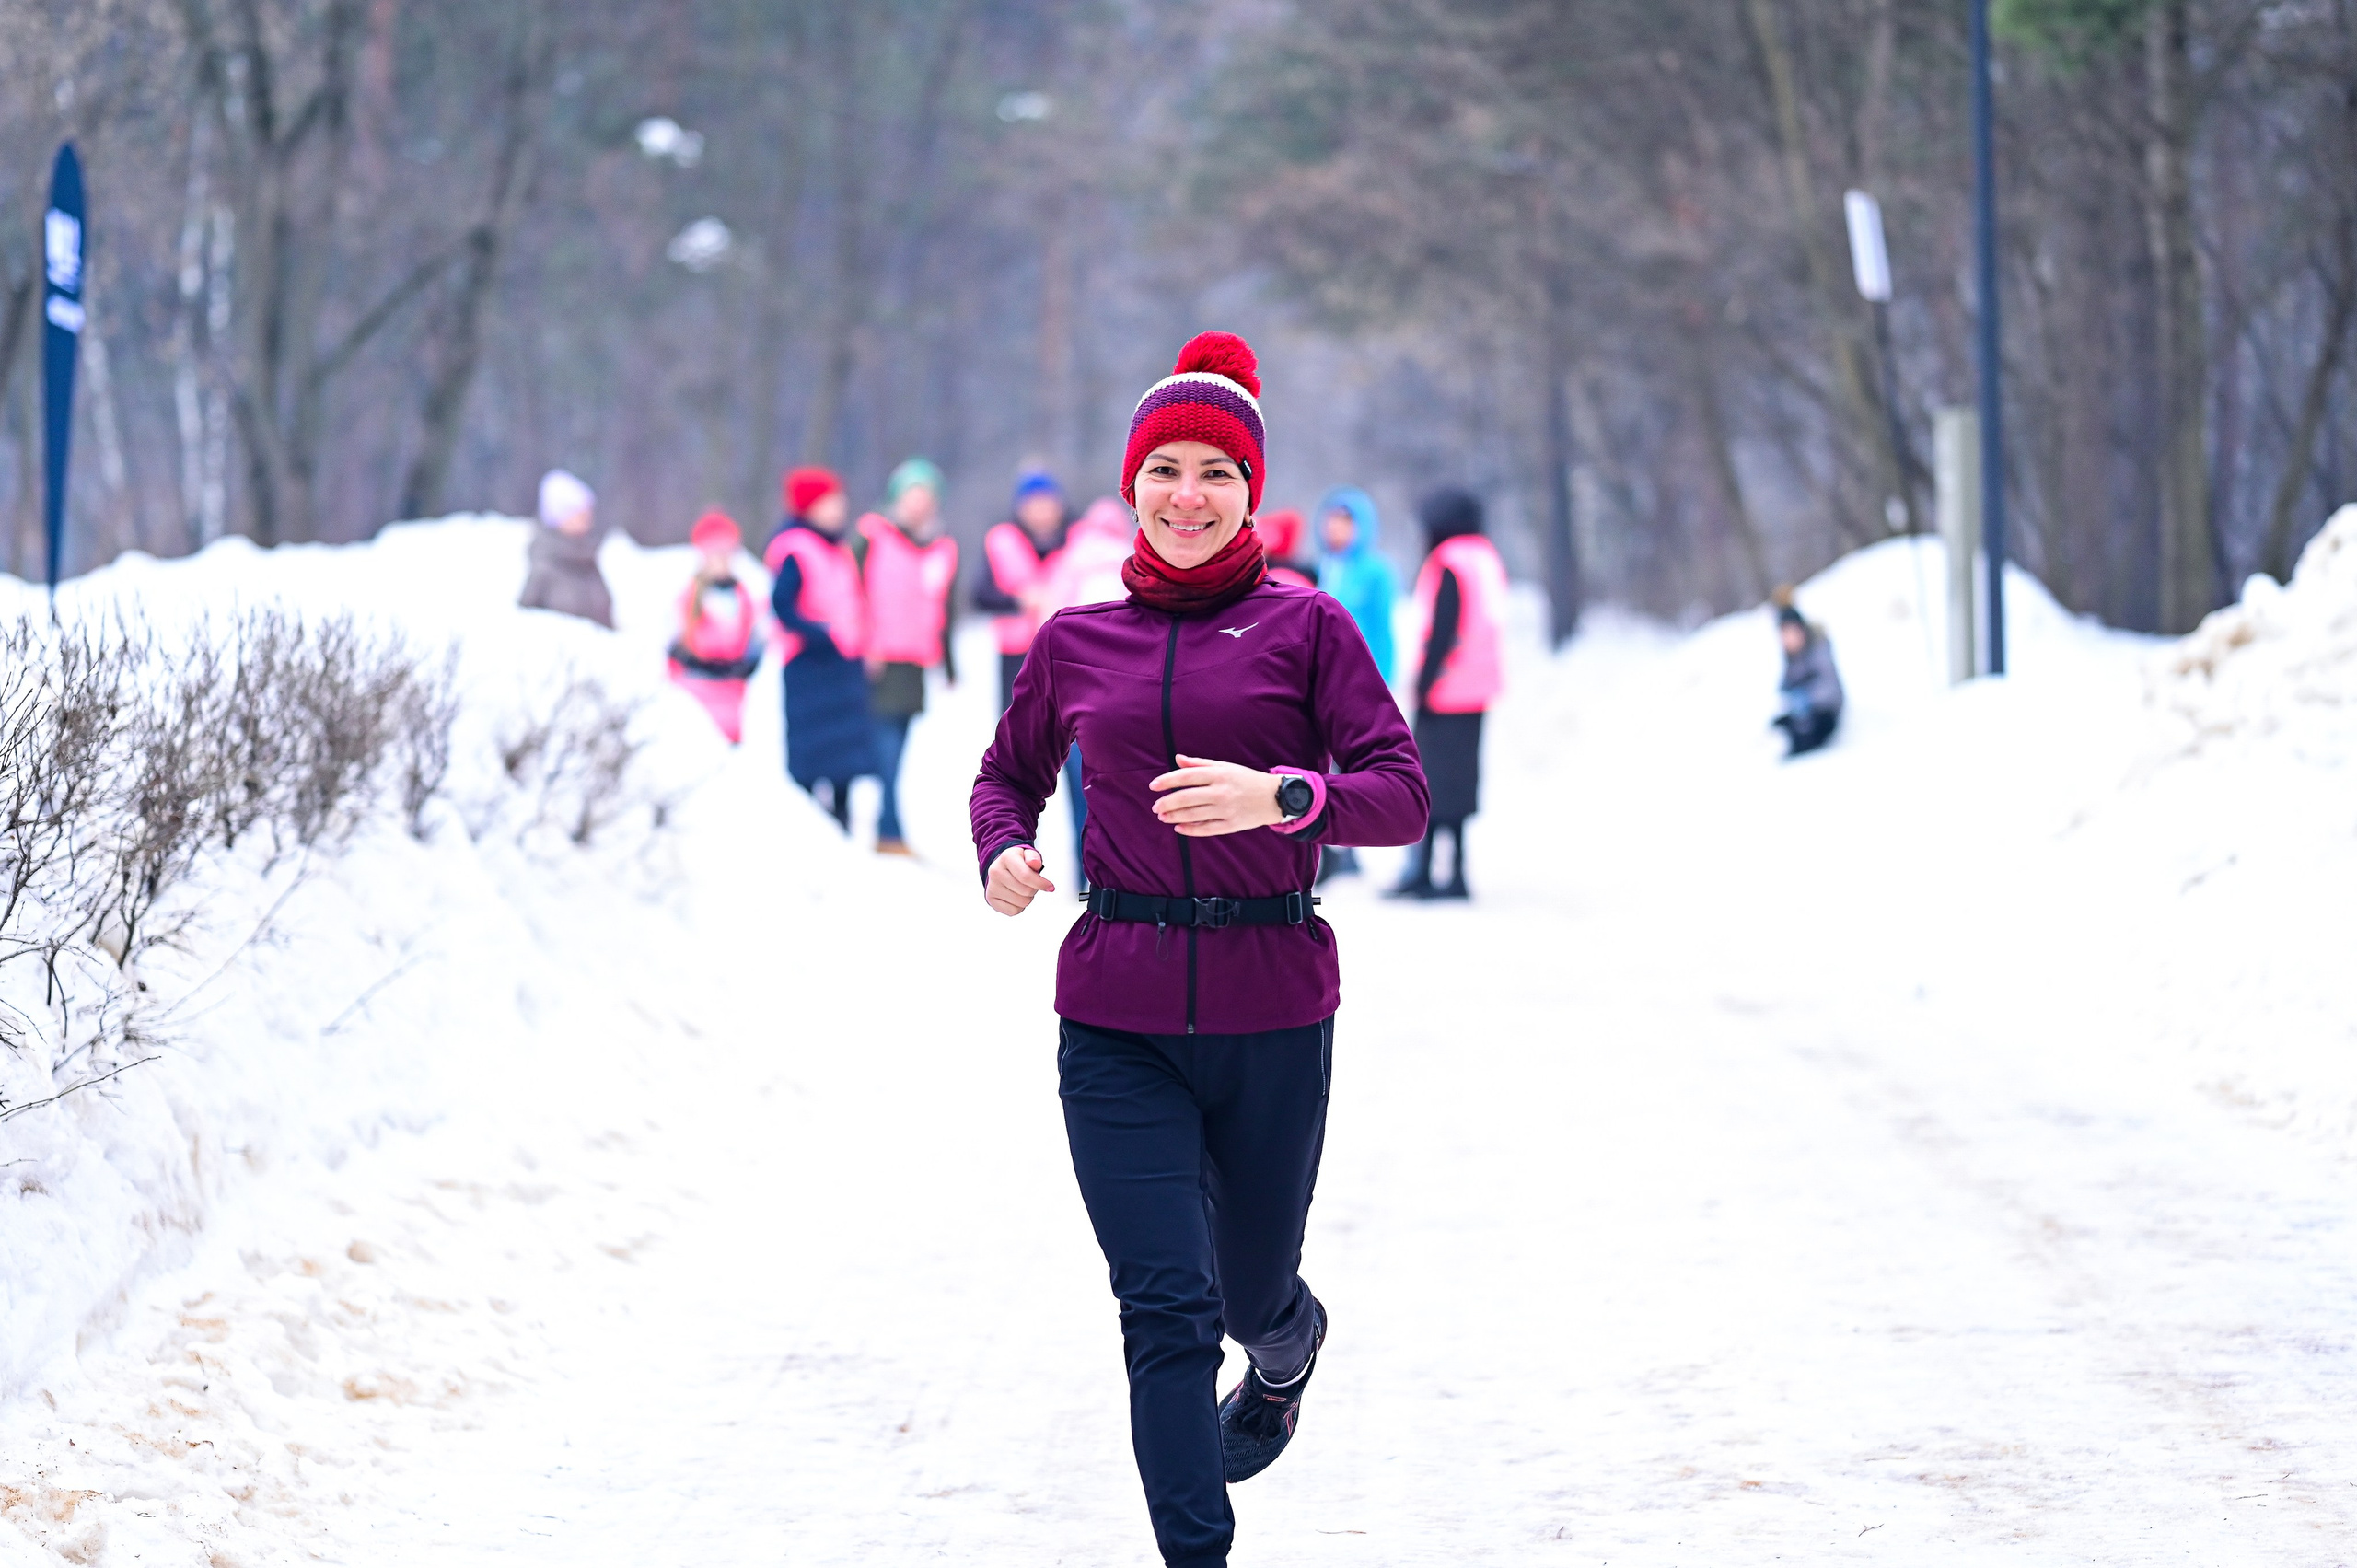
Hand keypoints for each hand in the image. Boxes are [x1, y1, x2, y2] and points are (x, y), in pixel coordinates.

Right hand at [986, 844, 1055, 914]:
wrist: (1002, 867)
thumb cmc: (1019, 862)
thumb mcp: (1028, 854)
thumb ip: (1034, 857)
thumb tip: (1035, 863)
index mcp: (1006, 857)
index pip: (1026, 876)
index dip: (1041, 883)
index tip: (1050, 887)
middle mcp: (996, 872)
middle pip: (1026, 891)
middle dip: (1035, 889)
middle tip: (1032, 884)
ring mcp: (992, 887)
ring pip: (1021, 903)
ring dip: (1028, 898)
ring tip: (1023, 889)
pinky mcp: (991, 899)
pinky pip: (1013, 911)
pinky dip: (1019, 906)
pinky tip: (1016, 896)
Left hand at [1150, 754, 1284, 837]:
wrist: (1274, 797)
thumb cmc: (1246, 779)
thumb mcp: (1225, 766)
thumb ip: (1200, 764)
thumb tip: (1177, 759)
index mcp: (1218, 774)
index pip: (1186, 777)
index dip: (1167, 781)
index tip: (1153, 786)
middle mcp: (1221, 792)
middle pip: (1186, 798)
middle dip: (1167, 803)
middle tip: (1155, 807)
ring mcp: (1226, 810)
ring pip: (1193, 815)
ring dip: (1174, 817)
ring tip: (1163, 817)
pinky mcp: (1231, 825)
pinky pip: (1206, 829)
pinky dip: (1190, 829)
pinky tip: (1179, 828)